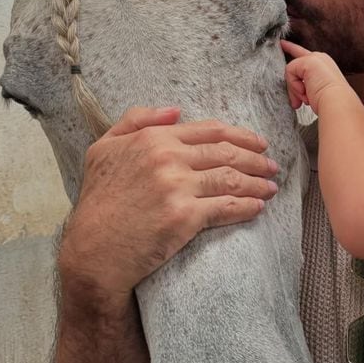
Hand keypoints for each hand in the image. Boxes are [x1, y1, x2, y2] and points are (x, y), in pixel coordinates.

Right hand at [59, 106, 278, 301]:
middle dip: (256, 158)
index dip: (240, 135)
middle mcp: (168, 158)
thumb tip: (175, 111)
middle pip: (226, 152)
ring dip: (257, 183)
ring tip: (271, 187)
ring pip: (231, 179)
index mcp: (154, 138)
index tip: (258, 142)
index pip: (210, 130)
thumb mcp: (103, 148)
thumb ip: (135, 120)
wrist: (92, 251)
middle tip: (272, 165)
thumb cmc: (97, 201)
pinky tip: (258, 207)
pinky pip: (226, 207)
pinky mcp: (185, 217)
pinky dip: (247, 206)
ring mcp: (178, 187)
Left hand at [281, 40, 348, 112]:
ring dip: (295, 89)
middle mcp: (320, 59)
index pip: (304, 55)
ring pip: (291, 71)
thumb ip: (304, 86)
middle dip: (292, 85)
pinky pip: (290, 72)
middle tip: (296, 102)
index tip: (281, 43)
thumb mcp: (315, 91)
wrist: (337, 101)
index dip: (292, 48)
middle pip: (295, 65)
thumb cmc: (330, 102)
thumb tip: (294, 96)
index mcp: (324, 65)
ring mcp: (314, 58)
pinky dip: (294, 85)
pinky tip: (305, 91)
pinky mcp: (307, 61)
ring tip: (306, 98)